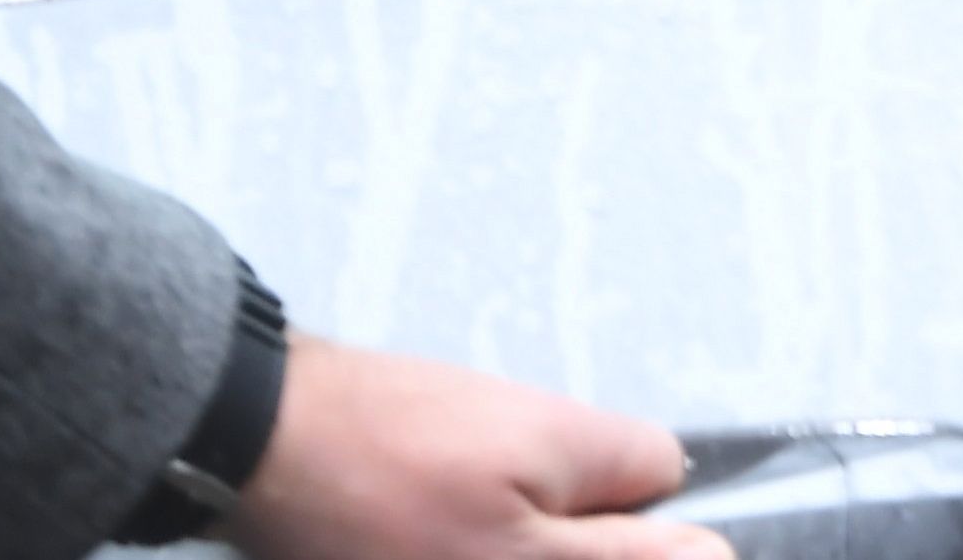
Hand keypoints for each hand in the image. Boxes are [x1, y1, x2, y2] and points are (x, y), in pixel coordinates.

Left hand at [230, 337, 728, 559]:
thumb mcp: (510, 558)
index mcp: (585, 440)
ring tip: (412, 550)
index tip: (566, 559)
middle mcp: (541, 417)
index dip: (641, 540)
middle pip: (586, 505)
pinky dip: (422, 533)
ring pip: (512, 510)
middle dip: (541, 548)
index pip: (669, 480)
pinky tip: (377, 544)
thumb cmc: (374, 499)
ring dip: (476, 543)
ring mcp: (472, 420)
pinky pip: (450, 501)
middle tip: (469, 556)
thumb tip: (722, 554)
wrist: (240, 431)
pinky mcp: (412, 431)